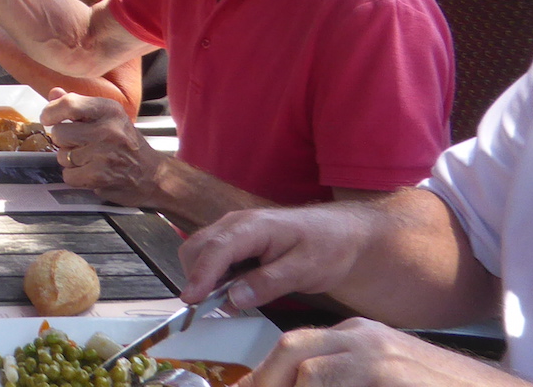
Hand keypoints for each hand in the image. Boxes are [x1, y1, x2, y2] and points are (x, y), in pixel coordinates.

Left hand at [40, 90, 166, 207]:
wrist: (153, 175)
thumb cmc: (126, 144)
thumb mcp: (107, 118)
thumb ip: (78, 106)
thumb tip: (53, 92)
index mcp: (109, 109)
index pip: (69, 104)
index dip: (51, 111)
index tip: (48, 118)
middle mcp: (109, 129)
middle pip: (59, 132)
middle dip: (63, 141)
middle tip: (79, 144)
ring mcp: (105, 153)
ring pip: (62, 156)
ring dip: (70, 161)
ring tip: (89, 159)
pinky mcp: (101, 175)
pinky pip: (69, 175)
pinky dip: (75, 177)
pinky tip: (91, 173)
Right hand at [179, 201, 375, 307]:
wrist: (342, 234)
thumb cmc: (328, 247)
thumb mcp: (305, 269)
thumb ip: (269, 282)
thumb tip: (233, 298)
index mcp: (254, 226)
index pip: (216, 249)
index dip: (201, 275)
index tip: (191, 300)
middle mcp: (236, 224)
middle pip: (197, 247)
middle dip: (196, 277)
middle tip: (210, 308)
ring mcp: (233, 231)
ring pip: (200, 252)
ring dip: (204, 278)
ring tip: (227, 301)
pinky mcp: (235, 242)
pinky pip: (212, 258)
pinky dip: (213, 277)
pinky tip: (234, 291)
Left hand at [248, 319, 524, 386]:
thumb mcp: (382, 380)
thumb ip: (340, 382)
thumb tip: (296, 383)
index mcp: (359, 337)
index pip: (293, 348)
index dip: (263, 376)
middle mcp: (365, 336)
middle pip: (291, 350)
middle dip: (264, 380)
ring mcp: (380, 354)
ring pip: (307, 372)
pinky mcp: (391, 373)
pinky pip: (325, 383)